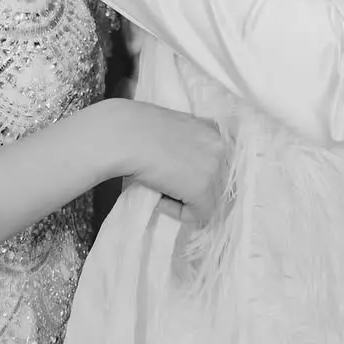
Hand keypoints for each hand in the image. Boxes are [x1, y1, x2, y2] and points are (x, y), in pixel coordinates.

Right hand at [107, 100, 227, 226]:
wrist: (124, 135)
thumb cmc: (137, 130)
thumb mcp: (173, 129)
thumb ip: (189, 144)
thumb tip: (188, 168)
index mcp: (213, 129)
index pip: (219, 162)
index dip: (198, 174)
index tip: (179, 177)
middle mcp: (220, 147)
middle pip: (218, 182)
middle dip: (195, 188)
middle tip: (168, 185)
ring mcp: (213, 168)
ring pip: (208, 200)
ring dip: (185, 199)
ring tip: (160, 188)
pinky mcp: (201, 189)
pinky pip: (197, 214)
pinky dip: (176, 211)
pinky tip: (159, 197)